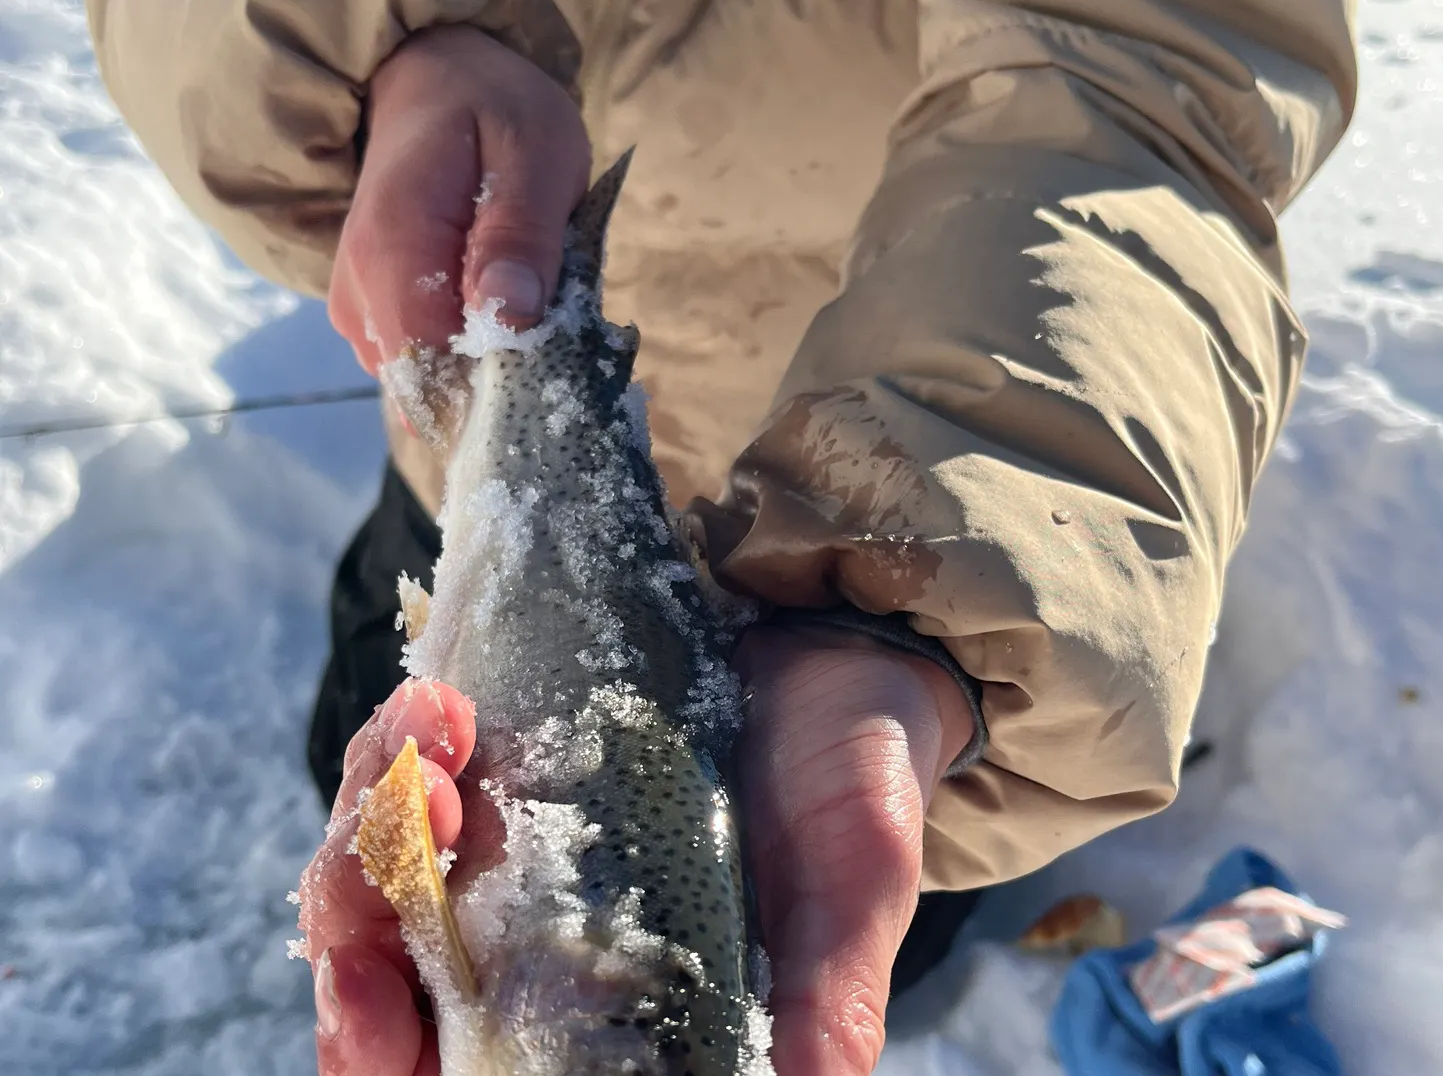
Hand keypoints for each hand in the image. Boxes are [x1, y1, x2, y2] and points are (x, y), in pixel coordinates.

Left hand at [298, 634, 970, 1074]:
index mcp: (604, 1011)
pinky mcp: (499, 747)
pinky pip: (396, 764)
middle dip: (354, 918)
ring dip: (373, 809)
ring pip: (366, 864)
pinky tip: (448, 706)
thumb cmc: (859, 783)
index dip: (383, 1057)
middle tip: (417, 824)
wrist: (845, 639)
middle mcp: (533, 940)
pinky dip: (399, 739)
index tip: (373, 998)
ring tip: (441, 740)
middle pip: (375, 977)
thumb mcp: (854, 892)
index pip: (452, 1068)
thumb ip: (829, 1001)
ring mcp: (506, 839)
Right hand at [329, 26, 590, 372]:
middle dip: (506, 377)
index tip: (558, 359)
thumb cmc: (491, 109)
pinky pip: (433, 367)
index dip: (499, 386)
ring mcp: (363, 315)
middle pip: (434, 390)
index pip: (432, 369)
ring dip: (497, 364)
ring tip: (537, 299)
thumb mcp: (534, 152)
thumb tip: (510, 318)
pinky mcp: (380, 322)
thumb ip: (521, 234)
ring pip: (437, 386)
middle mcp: (359, 297)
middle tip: (562, 318)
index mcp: (390, 250)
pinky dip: (480, 354)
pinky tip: (510, 308)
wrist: (431, 81)